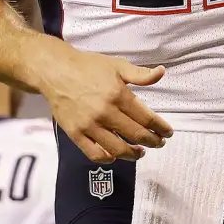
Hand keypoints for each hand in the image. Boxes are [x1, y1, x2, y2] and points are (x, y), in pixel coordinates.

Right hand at [36, 43, 172, 163]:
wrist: (56, 71)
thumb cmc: (88, 66)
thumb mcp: (117, 65)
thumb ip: (140, 74)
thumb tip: (161, 72)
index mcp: (118, 95)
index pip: (146, 118)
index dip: (160, 128)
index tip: (167, 133)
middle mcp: (106, 113)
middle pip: (135, 135)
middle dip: (152, 141)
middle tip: (159, 143)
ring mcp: (89, 125)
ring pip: (117, 149)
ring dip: (133, 154)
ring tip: (140, 152)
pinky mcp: (75, 134)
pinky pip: (94, 153)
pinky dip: (108, 158)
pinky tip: (115, 155)